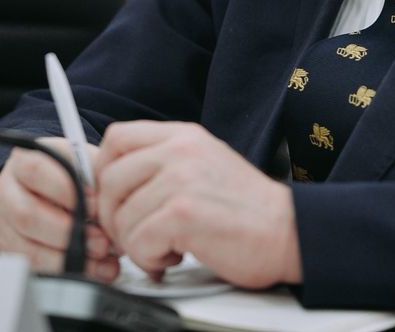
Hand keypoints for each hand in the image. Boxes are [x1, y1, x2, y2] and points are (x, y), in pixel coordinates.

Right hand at [0, 138, 118, 280]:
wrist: (50, 190)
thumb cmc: (71, 175)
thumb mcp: (84, 162)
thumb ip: (96, 174)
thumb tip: (110, 202)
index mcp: (23, 161)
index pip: (36, 171)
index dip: (67, 189)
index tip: (95, 204)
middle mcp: (8, 193)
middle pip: (28, 215)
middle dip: (70, 232)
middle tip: (101, 239)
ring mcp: (6, 226)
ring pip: (29, 249)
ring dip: (70, 258)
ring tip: (100, 256)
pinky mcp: (13, 253)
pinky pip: (36, 270)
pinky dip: (68, 273)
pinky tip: (94, 270)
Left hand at [94, 121, 301, 288]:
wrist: (289, 232)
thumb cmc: (247, 209)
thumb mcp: (203, 165)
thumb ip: (162, 165)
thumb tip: (113, 186)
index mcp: (183, 136)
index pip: (117, 138)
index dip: (105, 172)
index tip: (116, 199)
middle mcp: (180, 150)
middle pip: (110, 179)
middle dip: (115, 217)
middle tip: (137, 235)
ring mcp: (180, 179)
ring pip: (121, 217)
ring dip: (137, 244)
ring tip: (167, 246)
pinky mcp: (182, 213)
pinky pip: (137, 241)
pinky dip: (149, 259)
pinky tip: (175, 256)